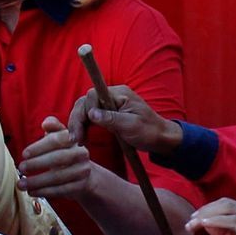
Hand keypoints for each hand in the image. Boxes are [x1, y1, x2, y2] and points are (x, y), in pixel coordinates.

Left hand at [18, 117, 97, 199]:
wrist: (84, 175)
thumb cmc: (64, 153)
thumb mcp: (59, 139)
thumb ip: (53, 129)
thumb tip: (46, 122)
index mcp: (73, 139)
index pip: (57, 140)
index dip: (39, 147)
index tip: (24, 154)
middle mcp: (80, 153)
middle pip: (58, 158)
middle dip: (37, 164)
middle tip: (21, 168)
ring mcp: (82, 170)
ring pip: (58, 177)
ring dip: (37, 181)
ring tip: (22, 184)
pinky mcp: (81, 186)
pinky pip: (61, 190)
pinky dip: (45, 192)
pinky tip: (32, 192)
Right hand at [67, 84, 182, 153]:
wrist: (161, 138)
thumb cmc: (149, 132)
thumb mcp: (131, 126)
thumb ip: (111, 118)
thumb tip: (91, 113)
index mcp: (119, 94)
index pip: (93, 95)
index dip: (85, 110)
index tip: (83, 129)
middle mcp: (112, 95)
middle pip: (85, 101)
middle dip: (77, 119)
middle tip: (74, 138)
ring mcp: (109, 104)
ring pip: (85, 109)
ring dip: (78, 123)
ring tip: (76, 140)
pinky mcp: (108, 113)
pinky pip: (90, 115)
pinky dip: (83, 125)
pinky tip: (81, 137)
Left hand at [186, 198, 235, 234]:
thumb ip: (225, 233)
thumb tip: (206, 224)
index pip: (225, 204)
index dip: (207, 209)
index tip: (192, 219)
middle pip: (224, 203)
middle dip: (204, 210)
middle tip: (189, 221)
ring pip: (228, 209)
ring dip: (207, 215)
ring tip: (193, 224)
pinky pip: (234, 221)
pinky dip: (218, 221)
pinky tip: (206, 224)